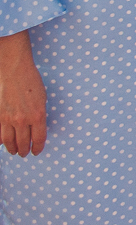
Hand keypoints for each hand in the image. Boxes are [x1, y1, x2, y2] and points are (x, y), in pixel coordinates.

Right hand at [0, 32, 47, 156]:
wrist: (14, 70)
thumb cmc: (31, 81)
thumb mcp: (42, 99)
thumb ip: (39, 115)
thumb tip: (36, 128)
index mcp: (38, 115)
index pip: (39, 138)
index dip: (38, 148)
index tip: (37, 151)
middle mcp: (23, 119)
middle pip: (23, 143)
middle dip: (24, 151)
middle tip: (24, 154)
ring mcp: (8, 118)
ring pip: (9, 141)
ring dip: (12, 149)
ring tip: (14, 152)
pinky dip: (0, 140)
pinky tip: (3, 142)